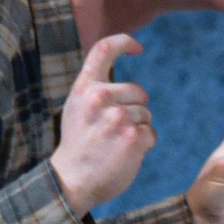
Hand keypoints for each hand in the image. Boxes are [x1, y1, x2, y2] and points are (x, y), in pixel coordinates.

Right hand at [51, 35, 155, 212]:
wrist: (71, 181)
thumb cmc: (78, 145)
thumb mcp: (77, 109)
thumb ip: (95, 90)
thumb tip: (124, 81)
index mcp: (84, 88)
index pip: (104, 49)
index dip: (124, 42)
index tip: (138, 48)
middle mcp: (100, 98)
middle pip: (138, 91)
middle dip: (135, 108)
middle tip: (113, 129)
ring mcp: (117, 118)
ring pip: (146, 114)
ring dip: (138, 128)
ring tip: (115, 143)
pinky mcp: (133, 137)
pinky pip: (151, 133)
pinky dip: (144, 144)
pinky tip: (125, 154)